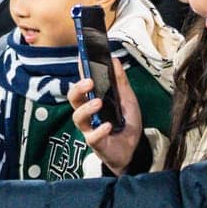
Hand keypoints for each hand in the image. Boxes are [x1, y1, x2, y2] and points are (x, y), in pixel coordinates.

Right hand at [67, 57, 142, 174]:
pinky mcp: (95, 142)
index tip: (82, 58)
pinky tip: (108, 126)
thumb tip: (115, 60)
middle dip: (78, 89)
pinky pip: (92, 136)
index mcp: (93, 99)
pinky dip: (99, 130)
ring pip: (78, 117)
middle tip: (89, 82)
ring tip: (98, 103)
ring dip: (86, 108)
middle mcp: (87, 113)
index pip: (83, 83)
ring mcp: (89, 128)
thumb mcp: (127, 99)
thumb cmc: (125, 123)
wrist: (133, 149)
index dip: (80, 71)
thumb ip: (120, 82)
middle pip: (73, 99)